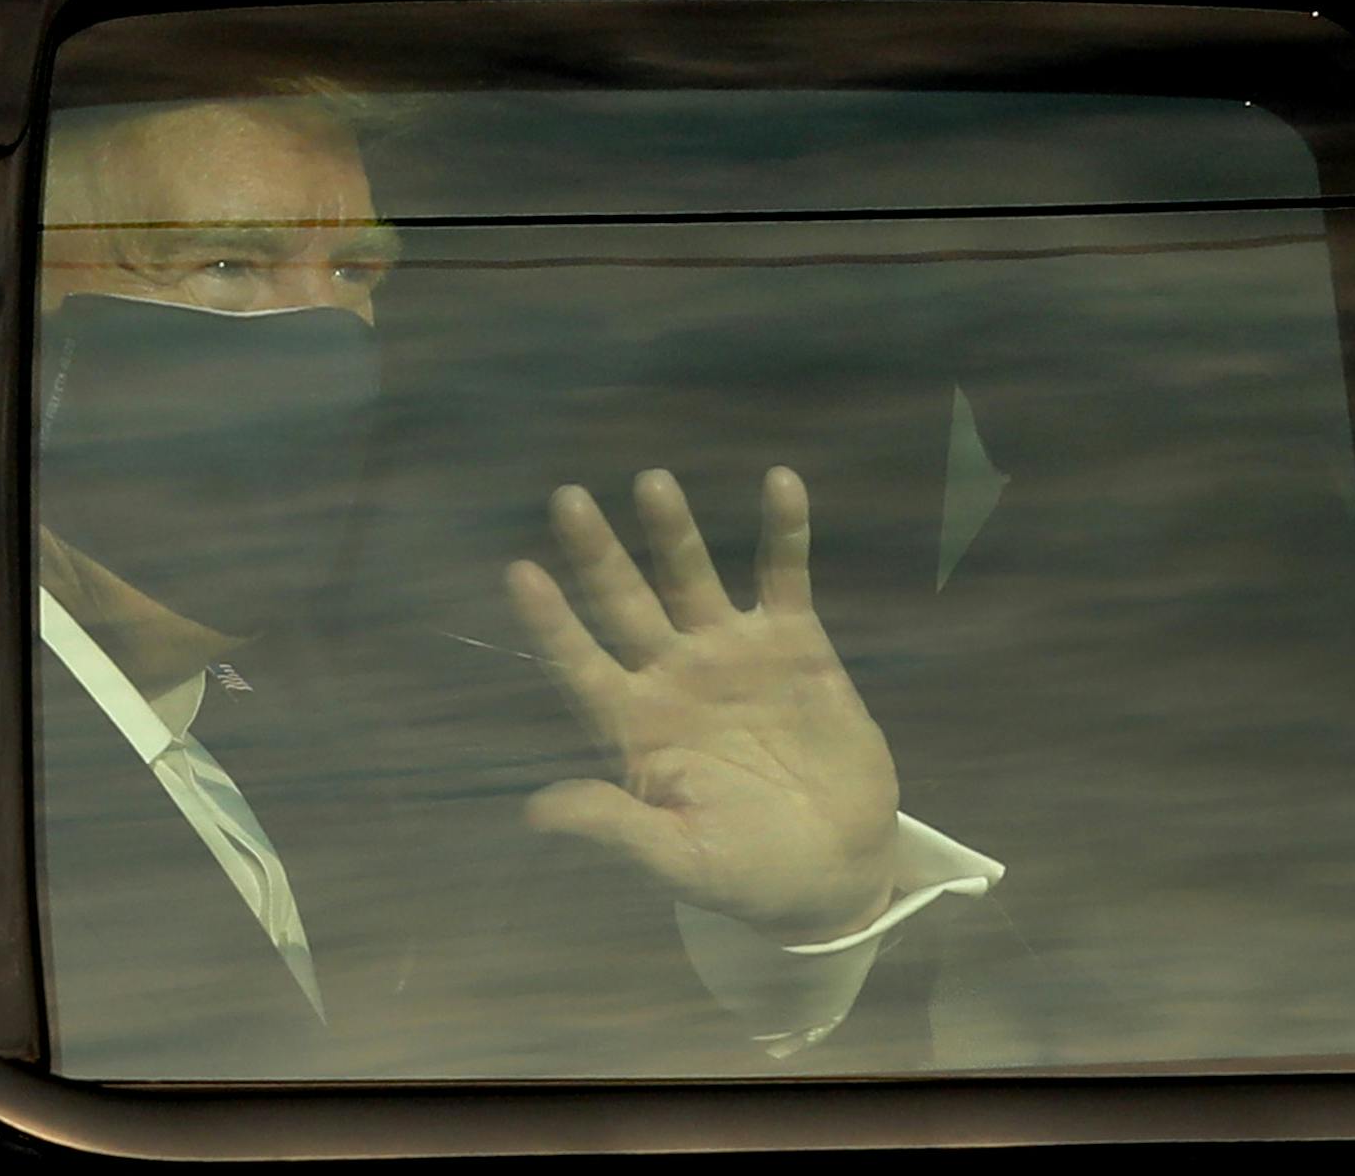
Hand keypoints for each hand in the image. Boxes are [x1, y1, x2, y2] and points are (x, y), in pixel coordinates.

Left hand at [505, 466, 898, 943]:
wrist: (835, 867)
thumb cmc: (747, 873)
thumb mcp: (680, 860)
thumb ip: (616, 828)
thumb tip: (536, 811)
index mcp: (635, 727)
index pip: (579, 664)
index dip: (551, 622)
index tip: (519, 571)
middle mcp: (673, 677)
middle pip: (624, 603)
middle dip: (597, 554)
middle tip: (567, 498)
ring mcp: (732, 654)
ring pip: (692, 577)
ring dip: (673, 531)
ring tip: (652, 481)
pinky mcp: (795, 643)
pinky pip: (784, 576)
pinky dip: (784, 531)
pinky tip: (781, 482)